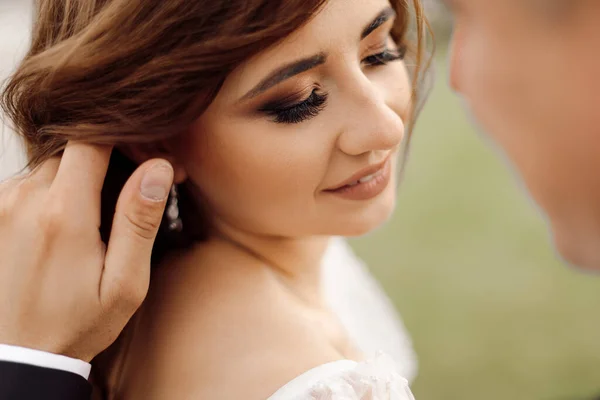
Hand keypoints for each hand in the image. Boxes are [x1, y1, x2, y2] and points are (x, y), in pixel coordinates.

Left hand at [0, 143, 172, 361]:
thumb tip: (158, 168)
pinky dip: (55, 193)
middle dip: (105, 162)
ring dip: (78, 179)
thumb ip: (139, 221)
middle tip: (127, 195)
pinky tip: (67, 227)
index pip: (92, 139)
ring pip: (52, 165)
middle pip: (73, 150)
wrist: (19, 352)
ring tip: (95, 219)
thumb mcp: (124, 283)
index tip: (143, 157)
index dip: (123, 139)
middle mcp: (25, 199)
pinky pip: (32, 184)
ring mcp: (3, 205)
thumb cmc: (77, 322)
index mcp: (64, 214)